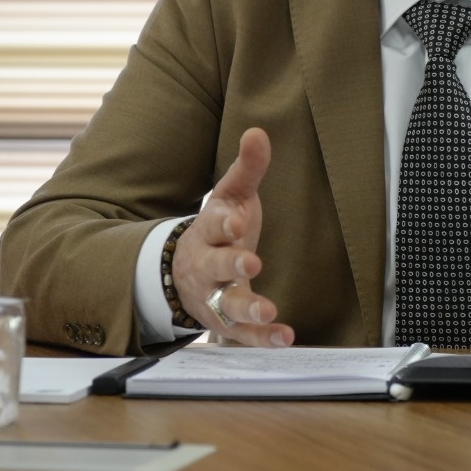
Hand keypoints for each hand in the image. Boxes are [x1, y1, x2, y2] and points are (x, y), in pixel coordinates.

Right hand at [173, 127, 293, 346]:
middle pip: (214, 266)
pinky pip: (242, 333)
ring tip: (268, 310)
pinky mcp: (226, 323)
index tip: (236, 221)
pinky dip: (262, 338)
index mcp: (208, 232)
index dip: (223, 224)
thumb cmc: (219, 229)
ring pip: (225, 305)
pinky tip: (285, 337)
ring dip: (247, 307)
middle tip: (250, 263)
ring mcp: (214, 296)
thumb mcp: (232, 197)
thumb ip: (247, 168)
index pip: (212, 225)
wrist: (186, 274)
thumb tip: (258, 132)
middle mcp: (207, 266)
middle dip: (230, 264)